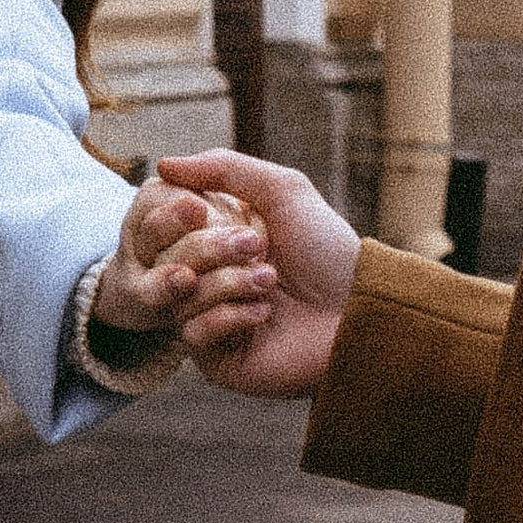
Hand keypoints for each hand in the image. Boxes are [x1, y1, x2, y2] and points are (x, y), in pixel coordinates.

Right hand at [152, 151, 357, 396]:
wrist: (360, 308)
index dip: (174, 218)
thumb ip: (225, 168)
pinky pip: (193, 333)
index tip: (201, 209)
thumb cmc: (327, 249)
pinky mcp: (218, 357)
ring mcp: (211, 318)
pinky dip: (228, 317)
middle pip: (167, 260)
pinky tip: (264, 314)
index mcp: (216, 238)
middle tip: (255, 246)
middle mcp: (208, 277)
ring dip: (227, 282)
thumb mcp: (282, 191)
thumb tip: (162, 164)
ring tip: (269, 280)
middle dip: (210, 248)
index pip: (163, 227)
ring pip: (180, 296)